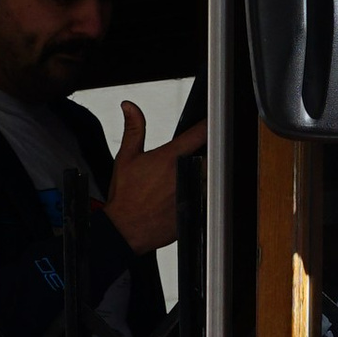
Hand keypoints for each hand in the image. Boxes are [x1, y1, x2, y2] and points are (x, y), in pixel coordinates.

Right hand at [101, 102, 204, 254]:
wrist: (125, 229)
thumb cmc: (126, 196)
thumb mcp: (126, 157)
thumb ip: (134, 128)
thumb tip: (130, 107)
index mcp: (170, 158)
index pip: (200, 133)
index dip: (208, 124)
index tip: (210, 122)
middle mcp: (185, 173)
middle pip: (211, 154)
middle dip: (206, 152)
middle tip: (194, 156)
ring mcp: (193, 192)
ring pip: (212, 175)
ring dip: (207, 173)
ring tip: (189, 179)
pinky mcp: (196, 209)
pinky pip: (209, 196)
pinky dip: (204, 192)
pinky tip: (188, 196)